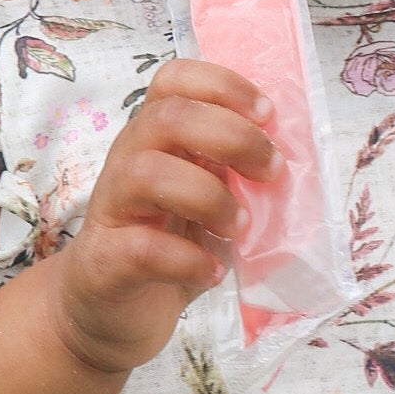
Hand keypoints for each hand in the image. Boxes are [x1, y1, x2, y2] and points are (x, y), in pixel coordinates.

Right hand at [44, 57, 281, 377]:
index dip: (222, 85)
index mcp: (155, 138)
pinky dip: (188, 260)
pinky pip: (142, 248)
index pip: (173, 80)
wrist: (109, 313)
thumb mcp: (206, 199)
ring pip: (146, 172)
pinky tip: (212, 272)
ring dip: (208, 196)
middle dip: (231, 137)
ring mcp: (111, 208)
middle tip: (270, 172)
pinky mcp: (103, 259)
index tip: (267, 114)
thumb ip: (235, 173)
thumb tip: (291, 157)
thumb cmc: (167, 247)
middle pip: (167, 117)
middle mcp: (127, 160)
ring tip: (240, 227)